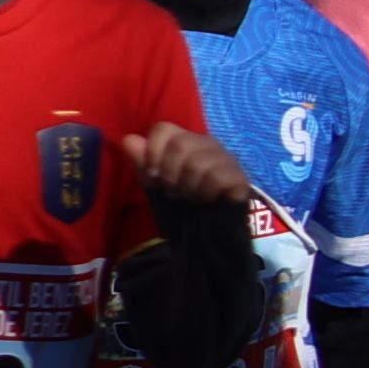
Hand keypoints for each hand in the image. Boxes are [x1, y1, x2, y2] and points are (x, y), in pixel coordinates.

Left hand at [124, 121, 251, 205]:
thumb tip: (129, 140)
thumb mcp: (154, 188)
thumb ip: (142, 164)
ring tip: (191, 197)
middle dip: (169, 173)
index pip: (163, 129)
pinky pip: (217, 177)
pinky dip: (205, 193)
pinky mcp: (239, 177)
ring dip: (187, 187)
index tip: (152, 175)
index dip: (152, 152)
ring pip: (197, 162)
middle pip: (180, 144)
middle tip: (174, 191)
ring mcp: (226, 159)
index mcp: (184, 142)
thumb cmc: (178, 208)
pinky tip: (206, 201)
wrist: (204, 239)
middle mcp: (207, 144)